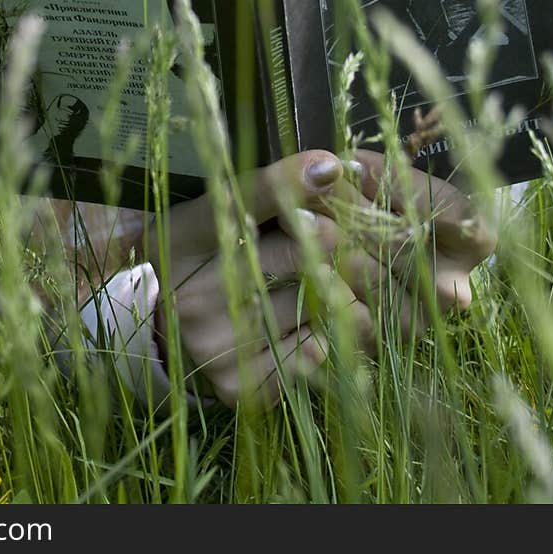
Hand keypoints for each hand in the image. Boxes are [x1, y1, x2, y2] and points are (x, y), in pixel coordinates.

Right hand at [147, 148, 495, 409]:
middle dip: (354, 235)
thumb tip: (337, 167)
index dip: (294, 178)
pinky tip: (334, 322)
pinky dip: (339, 335)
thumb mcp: (222, 212)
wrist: (163, 335)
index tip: (334, 166)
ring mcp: (216, 343)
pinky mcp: (242, 386)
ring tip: (371, 280)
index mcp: (186, 232)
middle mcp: (195, 288)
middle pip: (304, 248)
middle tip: (389, 232)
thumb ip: (273, 190)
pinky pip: (319, 353)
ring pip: (325, 303)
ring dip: (362, 288)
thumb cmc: (208, 257)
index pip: (250, 195)